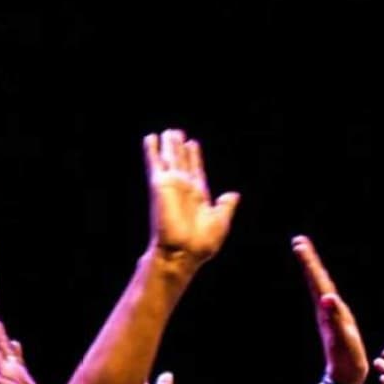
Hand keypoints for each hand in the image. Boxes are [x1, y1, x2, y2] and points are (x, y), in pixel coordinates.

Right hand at [144, 130, 238, 269]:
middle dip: (179, 148)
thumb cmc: (202, 243)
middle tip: (176, 133)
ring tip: (168, 132)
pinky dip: (152, 151)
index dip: (194, 156)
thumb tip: (233, 195)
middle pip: (181, 162)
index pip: (196, 170)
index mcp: (199, 196)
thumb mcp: (221, 221)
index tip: (192, 143)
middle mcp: (184, 188)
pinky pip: (155, 164)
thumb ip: (226, 207)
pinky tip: (150, 138)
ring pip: (169, 159)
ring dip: (168, 145)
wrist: (183, 251)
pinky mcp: (160, 186)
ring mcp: (171, 185)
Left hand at [291, 236, 367, 383]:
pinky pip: (328, 299)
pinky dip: (323, 287)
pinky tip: (322, 285)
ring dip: (314, 271)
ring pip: (320, 288)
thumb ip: (335, 317)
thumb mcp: (342, 338)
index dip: (310, 262)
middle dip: (309, 261)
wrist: (346, 377)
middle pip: (317, 280)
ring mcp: (330, 316)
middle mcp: (326, 310)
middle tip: (299, 241)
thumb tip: (327, 298)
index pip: (317, 281)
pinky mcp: (335, 322)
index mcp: (327, 310)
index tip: (299, 243)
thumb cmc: (346, 360)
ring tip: (307, 255)